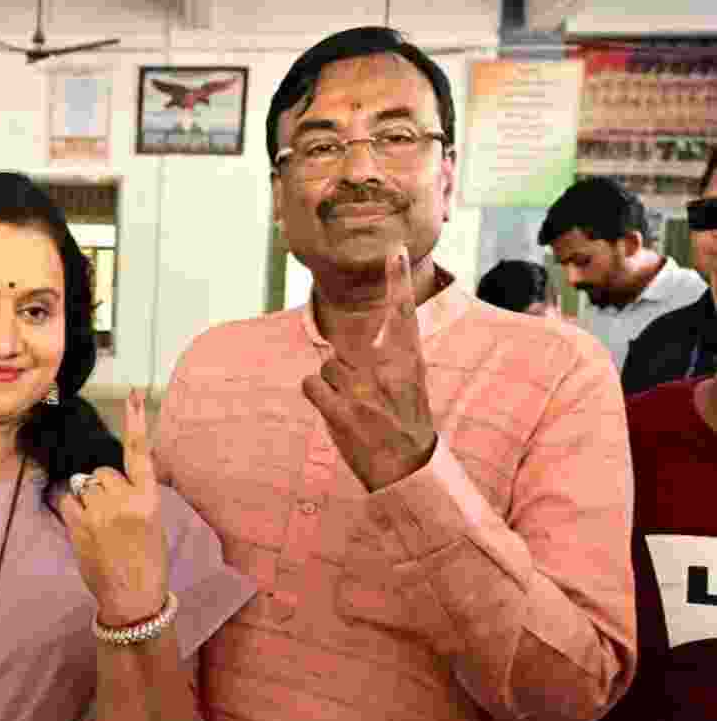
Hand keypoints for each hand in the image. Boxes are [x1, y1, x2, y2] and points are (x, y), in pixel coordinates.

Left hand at [57, 389, 168, 626]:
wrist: (133, 599)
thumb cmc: (147, 561)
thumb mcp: (152, 523)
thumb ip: (133, 497)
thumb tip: (103, 480)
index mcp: (149, 499)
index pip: (140, 453)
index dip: (136, 421)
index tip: (132, 393)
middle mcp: (125, 501)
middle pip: (102, 473)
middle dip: (103, 487)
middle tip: (112, 517)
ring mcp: (100, 514)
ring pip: (83, 486)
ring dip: (87, 500)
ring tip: (100, 527)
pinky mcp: (79, 527)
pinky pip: (66, 502)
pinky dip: (71, 512)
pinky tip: (85, 531)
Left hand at [301, 246, 436, 490]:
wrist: (408, 469)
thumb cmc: (404, 426)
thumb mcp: (409, 387)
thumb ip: (388, 361)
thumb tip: (349, 348)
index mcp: (408, 362)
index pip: (403, 314)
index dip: (398, 281)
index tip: (394, 251)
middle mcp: (387, 370)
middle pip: (344, 348)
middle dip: (346, 373)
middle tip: (366, 401)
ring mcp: (363, 390)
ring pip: (327, 367)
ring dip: (333, 388)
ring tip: (355, 411)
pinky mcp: (342, 411)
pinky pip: (312, 384)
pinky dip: (318, 398)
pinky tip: (336, 415)